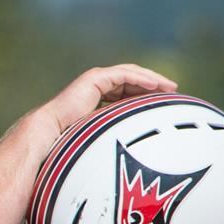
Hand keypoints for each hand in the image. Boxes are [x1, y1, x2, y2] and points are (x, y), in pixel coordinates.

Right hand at [38, 64, 178, 136]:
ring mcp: (96, 79)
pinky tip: (155, 86)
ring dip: (152, 79)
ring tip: (169, 87)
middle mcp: (98, 84)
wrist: (50, 132)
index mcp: (97, 95)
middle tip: (173, 90)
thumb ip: (112, 131)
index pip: (127, 88)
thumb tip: (129, 150)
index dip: (145, 92)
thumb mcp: (99, 133)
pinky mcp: (96, 78)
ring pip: (131, 73)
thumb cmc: (68, 138)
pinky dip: (141, 79)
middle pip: (132, 78)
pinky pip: (124, 75)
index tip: (163, 100)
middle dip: (154, 83)